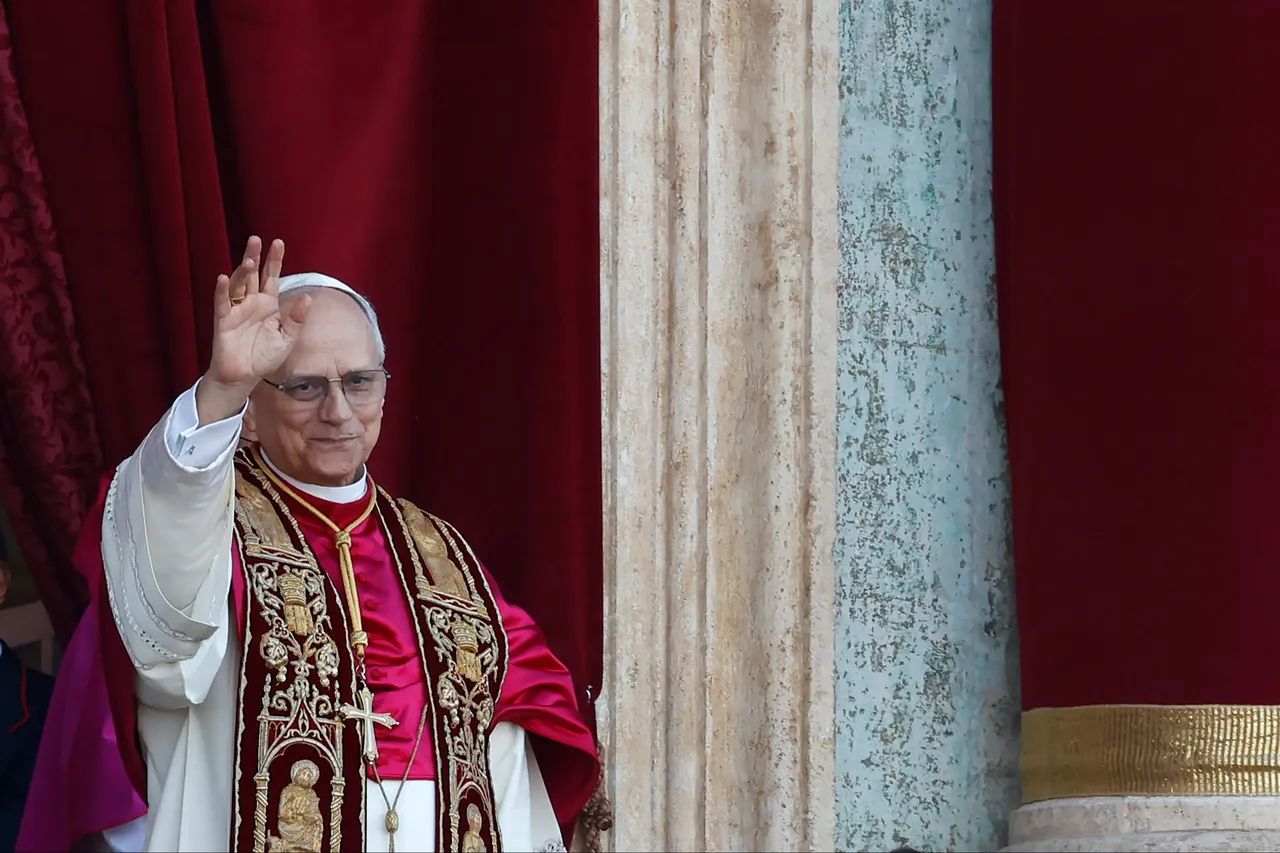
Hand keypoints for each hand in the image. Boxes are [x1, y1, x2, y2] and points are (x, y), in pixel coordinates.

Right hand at [196, 237, 310, 423]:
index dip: (274, 260)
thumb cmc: (264, 356)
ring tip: (248, 260)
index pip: (271, 277)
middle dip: (254, 256)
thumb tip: (308, 298)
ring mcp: (236, 310)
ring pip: (238, 285)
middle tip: (256, 239)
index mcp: (268, 304)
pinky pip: (222, 302)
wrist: (244, 376)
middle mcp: (251, 303)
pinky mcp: (223, 320)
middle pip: (252, 275)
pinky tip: (224, 278)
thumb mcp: (287, 338)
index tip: (278, 242)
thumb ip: (296, 318)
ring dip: (242, 272)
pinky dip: (223, 290)